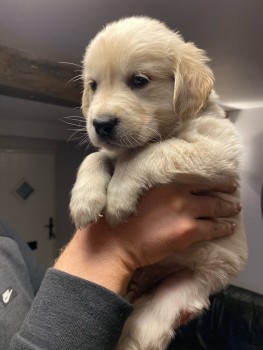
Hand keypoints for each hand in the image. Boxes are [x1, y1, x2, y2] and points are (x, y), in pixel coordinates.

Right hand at [54, 182, 239, 295]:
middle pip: (207, 187)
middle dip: (223, 188)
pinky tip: (228, 227)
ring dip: (227, 208)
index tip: (216, 175)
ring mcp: (184, 210)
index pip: (192, 173)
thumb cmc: (118, 217)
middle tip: (232, 188)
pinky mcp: (188, 230)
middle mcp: (176, 190)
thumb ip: (151, 183)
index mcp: (162, 178)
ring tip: (234, 208)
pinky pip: (213, 227)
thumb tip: (165, 184)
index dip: (207, 175)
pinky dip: (224, 227)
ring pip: (214, 207)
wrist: (114, 242)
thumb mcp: (131, 189)